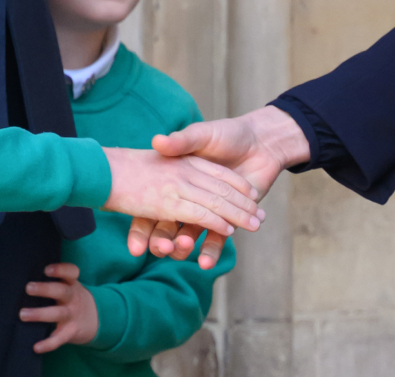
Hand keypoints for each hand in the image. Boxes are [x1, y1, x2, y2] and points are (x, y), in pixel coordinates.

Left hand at [22, 263, 97, 352]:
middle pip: (61, 291)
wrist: (96, 319)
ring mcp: (72, 315)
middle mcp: (72, 298)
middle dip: (45, 289)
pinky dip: (48, 344)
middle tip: (28, 288)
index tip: (46, 270)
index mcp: (71, 283)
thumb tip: (18, 279)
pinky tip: (36, 347)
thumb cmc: (71, 297)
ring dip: (40, 314)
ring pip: (57, 313)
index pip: (71, 272)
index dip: (60, 269)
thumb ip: (51, 281)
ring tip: (23, 314)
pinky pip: (60, 338)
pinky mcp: (71, 331)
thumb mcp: (68, 285)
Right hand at [135, 105, 308, 265]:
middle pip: (168, 224)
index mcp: (178, 175)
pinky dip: (211, 246)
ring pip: (191, 231)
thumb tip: (158, 141)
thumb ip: (182, 140)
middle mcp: (188, 193)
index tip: (132, 241)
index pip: (152, 201)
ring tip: (178, 255)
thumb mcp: (201, 134)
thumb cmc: (228, 135)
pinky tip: (205, 260)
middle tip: (154, 252)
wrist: (262, 143)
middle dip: (162, 241)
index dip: (140, 225)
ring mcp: (206, 206)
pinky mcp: (227, 218)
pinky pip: (215, 236)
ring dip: (186, 246)